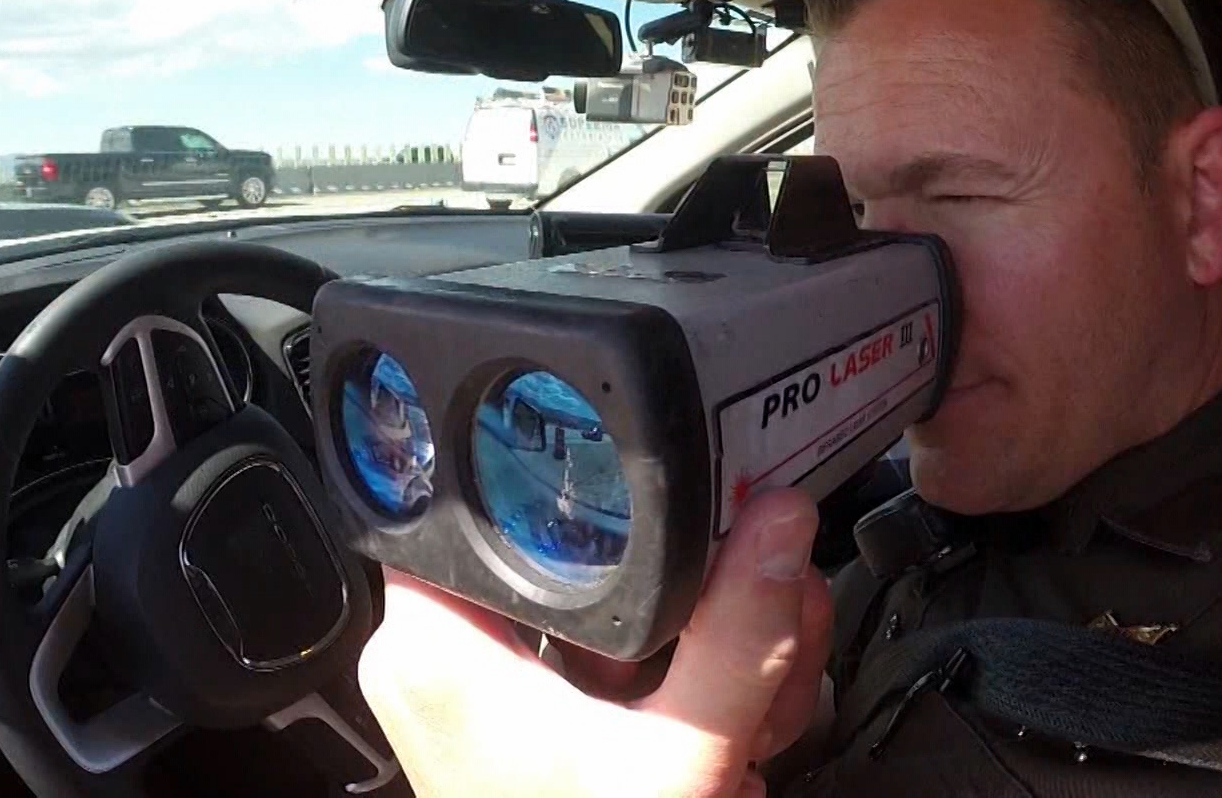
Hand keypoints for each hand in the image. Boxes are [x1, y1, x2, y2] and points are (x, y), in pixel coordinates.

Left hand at [358, 489, 833, 797]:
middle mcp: (454, 660)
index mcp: (441, 647)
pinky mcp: (550, 731)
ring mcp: (503, 697)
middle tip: (772, 604)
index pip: (475, 493)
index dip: (574, 468)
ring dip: (720, 636)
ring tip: (773, 681)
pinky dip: (699, 682)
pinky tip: (752, 718)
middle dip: (702, 580)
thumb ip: (738, 636)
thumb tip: (781, 520)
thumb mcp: (682, 755)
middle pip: (589, 552)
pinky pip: (633, 665)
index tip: (670, 466)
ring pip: (628, 608)